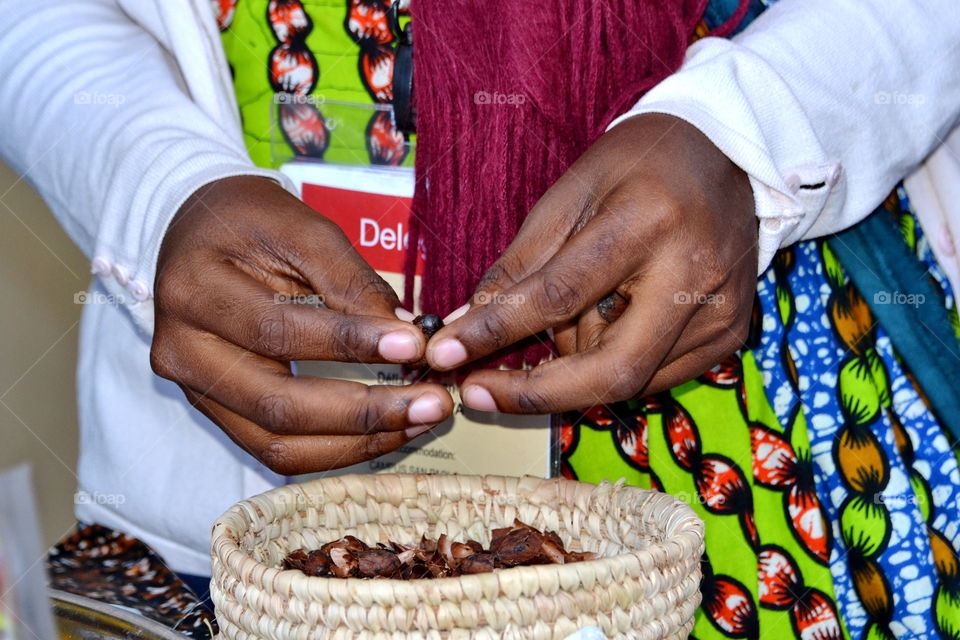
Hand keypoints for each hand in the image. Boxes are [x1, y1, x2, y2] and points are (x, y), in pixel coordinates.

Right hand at [150, 176, 452, 473]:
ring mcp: (196, 391)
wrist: (199, 232)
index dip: (349, 344)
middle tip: (433, 403)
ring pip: (278, 445)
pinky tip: (387, 432)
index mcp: (194, 291)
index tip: (413, 345)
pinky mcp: (219, 414)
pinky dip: (337, 450)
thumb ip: (350, 281)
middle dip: (365, 412)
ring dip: (359, 442)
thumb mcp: (300, 228)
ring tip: (420, 420)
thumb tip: (408, 337)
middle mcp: (182, 352)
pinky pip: (278, 451)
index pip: (277, 331)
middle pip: (277, 406)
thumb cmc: (250, 222)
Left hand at [425, 114, 756, 412]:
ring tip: (570, 315)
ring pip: (625, 377)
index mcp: (646, 221)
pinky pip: (652, 377)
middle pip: (608, 370)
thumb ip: (518, 267)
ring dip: (574, 363)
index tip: (445, 355)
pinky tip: (605, 324)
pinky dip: (609, 364)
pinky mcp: (730, 335)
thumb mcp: (568, 194)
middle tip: (480, 393)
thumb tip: (465, 327)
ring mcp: (719, 311)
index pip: (558, 295)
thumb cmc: (637, 166)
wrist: (727, 155)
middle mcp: (692, 273)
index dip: (496, 332)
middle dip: (536, 393)